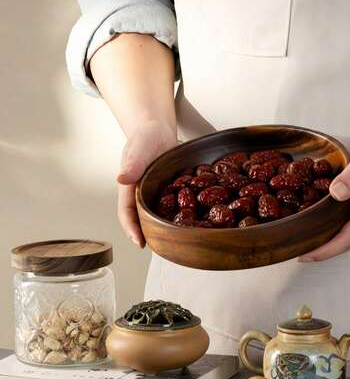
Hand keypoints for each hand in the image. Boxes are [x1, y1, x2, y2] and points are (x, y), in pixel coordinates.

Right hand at [116, 120, 177, 246]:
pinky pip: (180, 205)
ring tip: (184, 240)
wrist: (158, 129)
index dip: (132, 229)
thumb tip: (121, 178)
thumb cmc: (144, 138)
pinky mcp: (175, 192)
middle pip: (146, 220)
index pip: (127, 214)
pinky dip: (187, 213)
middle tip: (166, 249)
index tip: (140, 242)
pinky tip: (199, 220)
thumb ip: (132, 164)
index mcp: (131, 189)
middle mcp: (144, 196)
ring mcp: (160, 195)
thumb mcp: (138, 149)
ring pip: (163, 215)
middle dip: (154, 235)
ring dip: (170, 226)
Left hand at [299, 139, 349, 261]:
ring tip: (303, 232)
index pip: (346, 239)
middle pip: (345, 242)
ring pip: (348, 239)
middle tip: (293, 242)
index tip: (303, 255)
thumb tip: (335, 193)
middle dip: (319, 243)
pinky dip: (337, 229)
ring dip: (327, 236)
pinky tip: (322, 223)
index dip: (323, 250)